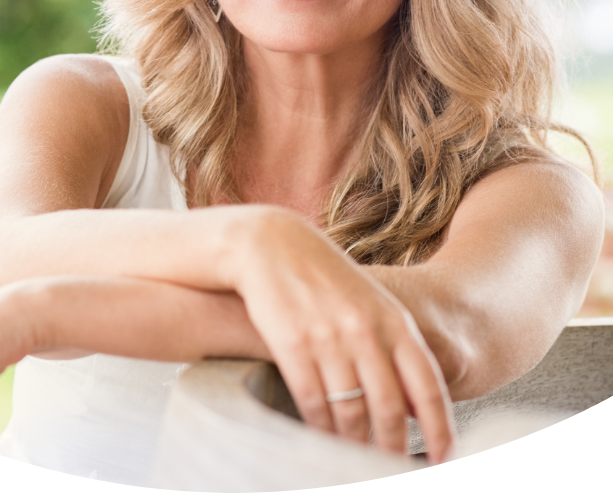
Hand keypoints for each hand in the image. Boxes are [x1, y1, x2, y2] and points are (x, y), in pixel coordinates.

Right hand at [229, 209, 454, 462]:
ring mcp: (329, 338)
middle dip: (392, 450)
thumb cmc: (324, 278)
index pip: (428, 386)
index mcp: (393, 321)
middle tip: (388, 471)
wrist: (272, 245)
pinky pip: (313, 404)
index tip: (443, 461)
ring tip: (353, 462)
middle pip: (390, 409)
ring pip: (351, 414)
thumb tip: (414, 407)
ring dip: (354, 446)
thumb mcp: (370, 305)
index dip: (440, 430)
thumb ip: (394, 348)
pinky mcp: (292, 344)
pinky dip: (320, 430)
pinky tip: (321, 440)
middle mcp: (365, 331)